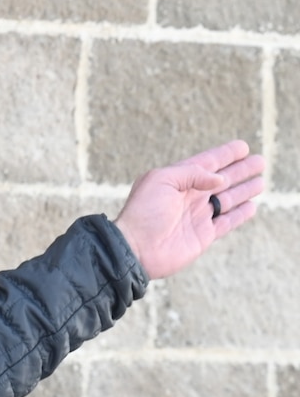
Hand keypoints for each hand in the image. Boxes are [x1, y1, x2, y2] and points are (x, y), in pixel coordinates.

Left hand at [113, 140, 266, 280]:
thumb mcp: (162, 180)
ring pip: (227, 200)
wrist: (135, 249)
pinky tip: (251, 206)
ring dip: (244, 190)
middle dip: (241, 170)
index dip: (226, 155)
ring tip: (261, 181)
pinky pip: (226, 222)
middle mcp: (189, 197)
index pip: (207, 164)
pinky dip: (240, 214)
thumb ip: (193, 173)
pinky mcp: (203, 236)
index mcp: (178, 181)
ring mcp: (197, 216)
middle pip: (222, 180)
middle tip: (260, 161)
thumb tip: (220, 179)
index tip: (243, 147)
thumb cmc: (143, 212)